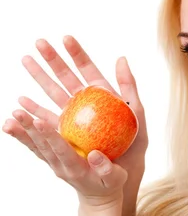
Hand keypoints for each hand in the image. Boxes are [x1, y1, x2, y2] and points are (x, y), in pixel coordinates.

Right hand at [2, 36, 148, 178]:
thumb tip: (121, 58)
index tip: (66, 37)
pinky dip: (33, 113)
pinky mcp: (62, 138)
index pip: (89, 71)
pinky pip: (45, 123)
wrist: (121, 178)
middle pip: (66, 80)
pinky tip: (20, 103)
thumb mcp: (138, 118)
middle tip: (39, 42)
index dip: (78, 55)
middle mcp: (85, 107)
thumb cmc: (133, 149)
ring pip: (52, 96)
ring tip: (25, 60)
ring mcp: (72, 121)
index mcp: (103, 99)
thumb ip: (129, 89)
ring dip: (38, 79)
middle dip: (52, 60)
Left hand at [8, 107, 127, 206]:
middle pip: (42, 146)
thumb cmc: (109, 185)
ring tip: (9, 120)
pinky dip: (22, 137)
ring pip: (35, 146)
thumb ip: (107, 169)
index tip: (39, 121)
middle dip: (29, 129)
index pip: (60, 150)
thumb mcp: (116, 178)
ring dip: (21, 132)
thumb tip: (95, 155)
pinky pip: (35, 147)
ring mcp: (53, 163)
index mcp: (76, 168)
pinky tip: (11, 125)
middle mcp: (60, 166)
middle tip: (16, 114)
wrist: (97, 197)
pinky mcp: (51, 159)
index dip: (50, 136)